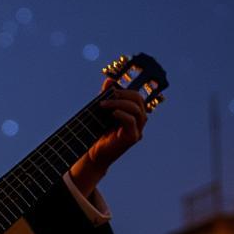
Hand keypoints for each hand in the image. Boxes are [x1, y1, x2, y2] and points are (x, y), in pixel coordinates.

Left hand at [69, 80, 147, 194]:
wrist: (93, 153)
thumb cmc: (98, 132)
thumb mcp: (102, 111)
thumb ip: (107, 96)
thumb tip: (109, 80)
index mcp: (133, 114)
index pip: (136, 96)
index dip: (124, 90)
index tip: (109, 90)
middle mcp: (138, 121)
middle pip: (139, 100)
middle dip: (123, 94)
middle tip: (107, 95)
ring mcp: (137, 130)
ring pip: (137, 110)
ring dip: (120, 103)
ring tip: (104, 105)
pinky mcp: (132, 138)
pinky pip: (132, 121)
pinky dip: (122, 114)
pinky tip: (112, 113)